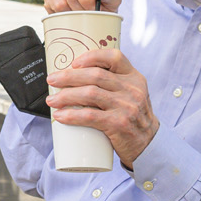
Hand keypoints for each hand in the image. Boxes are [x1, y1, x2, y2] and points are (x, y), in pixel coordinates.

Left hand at [48, 48, 158, 165]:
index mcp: (134, 77)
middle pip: (95, 75)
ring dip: (65, 96)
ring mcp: (126, 106)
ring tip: (52, 100)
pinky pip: (90, 116)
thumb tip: (76, 76)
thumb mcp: (131, 94)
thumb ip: (113, 84)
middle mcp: (132, 89)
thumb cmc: (132, 118)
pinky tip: (60, 115)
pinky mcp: (119, 124)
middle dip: (68, 76)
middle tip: (52, 80)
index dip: (92, 56)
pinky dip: (71, 115)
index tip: (74, 62)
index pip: (114, 57)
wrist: (149, 144)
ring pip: (89, 94)